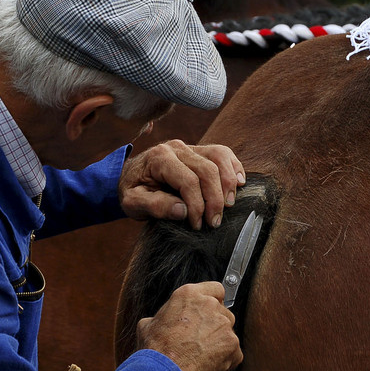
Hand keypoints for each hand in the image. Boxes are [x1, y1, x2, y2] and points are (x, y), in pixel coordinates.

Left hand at [119, 139, 244, 228]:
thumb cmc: (132, 190)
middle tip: (214, 222)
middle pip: (207, 170)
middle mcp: (177, 147)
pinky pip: (223, 153)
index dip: (197, 205)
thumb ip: (153, 206)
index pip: (188, 181)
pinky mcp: (200, 150)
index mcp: (159, 158)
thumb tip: (182, 211)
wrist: (130, 175)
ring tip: (228, 205)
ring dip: (228, 183)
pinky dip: (234, 167)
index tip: (196, 224)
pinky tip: (238, 183)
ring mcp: (190, 146)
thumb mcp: (132, 203)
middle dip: (215, 199)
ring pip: (219, 157)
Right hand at [135, 282, 242, 370]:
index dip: (214, 301)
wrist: (165, 369)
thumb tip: (164, 321)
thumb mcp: (149, 323)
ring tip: (201, 355)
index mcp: (190, 294)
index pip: (216, 289)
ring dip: (220, 343)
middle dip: (215, 326)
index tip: (210, 312)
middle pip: (223, 312)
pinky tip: (209, 366)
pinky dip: (226, 360)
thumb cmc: (155, 348)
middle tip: (200, 340)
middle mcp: (210, 304)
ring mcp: (223, 323)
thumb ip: (165, 316)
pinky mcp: (232, 343)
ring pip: (228, 332)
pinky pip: (234, 353)